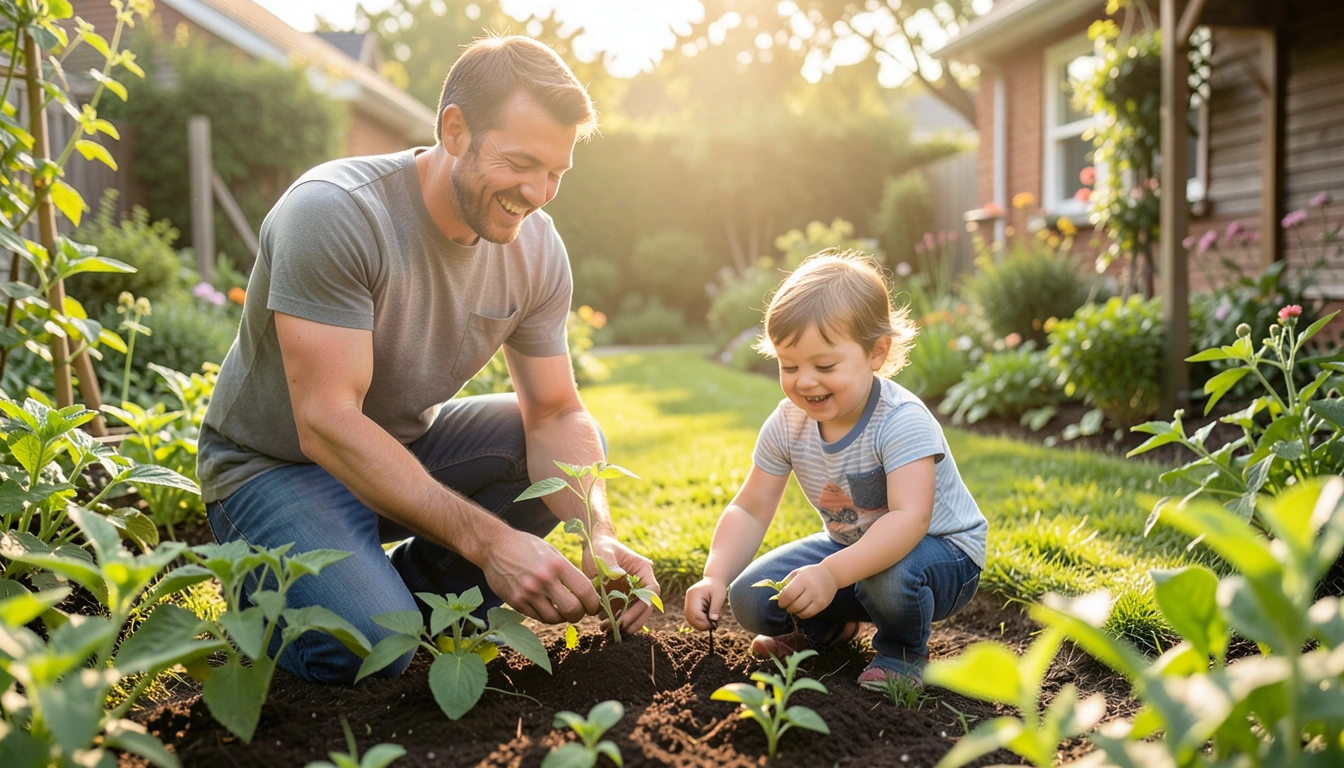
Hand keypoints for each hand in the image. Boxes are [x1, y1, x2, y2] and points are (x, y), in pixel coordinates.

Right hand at [481, 529, 600, 623]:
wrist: (494, 547)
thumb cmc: (527, 547)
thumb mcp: (552, 552)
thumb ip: (568, 572)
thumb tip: (588, 593)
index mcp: (557, 564)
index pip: (585, 591)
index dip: (594, 603)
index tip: (595, 605)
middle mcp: (543, 580)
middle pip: (573, 609)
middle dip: (581, 614)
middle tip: (581, 611)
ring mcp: (528, 593)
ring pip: (555, 618)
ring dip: (563, 618)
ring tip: (564, 610)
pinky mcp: (516, 602)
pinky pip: (538, 618)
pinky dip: (548, 616)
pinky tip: (549, 609)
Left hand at [586, 532, 659, 634]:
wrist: (593, 546)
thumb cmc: (601, 546)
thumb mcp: (603, 553)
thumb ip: (610, 565)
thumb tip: (619, 576)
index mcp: (643, 570)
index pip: (651, 592)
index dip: (642, 607)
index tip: (625, 618)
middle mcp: (640, 583)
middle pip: (645, 606)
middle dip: (634, 620)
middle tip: (619, 629)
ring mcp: (630, 593)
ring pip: (634, 613)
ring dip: (624, 624)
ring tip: (607, 629)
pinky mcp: (619, 599)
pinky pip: (621, 614)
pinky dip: (614, 622)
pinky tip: (603, 626)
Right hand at [684, 576, 726, 630]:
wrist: (713, 581)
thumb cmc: (717, 587)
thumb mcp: (719, 597)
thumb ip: (715, 608)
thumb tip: (713, 621)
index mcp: (694, 594)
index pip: (694, 613)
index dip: (702, 622)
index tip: (713, 625)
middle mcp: (688, 599)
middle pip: (690, 618)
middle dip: (701, 625)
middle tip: (713, 626)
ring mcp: (688, 603)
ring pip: (690, 619)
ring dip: (700, 624)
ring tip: (711, 622)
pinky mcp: (690, 607)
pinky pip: (692, 618)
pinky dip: (700, 621)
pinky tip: (708, 619)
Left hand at [776, 563, 837, 619]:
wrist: (831, 574)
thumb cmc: (810, 573)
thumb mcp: (797, 573)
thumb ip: (786, 583)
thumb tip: (777, 595)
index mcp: (803, 579)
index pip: (789, 595)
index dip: (782, 601)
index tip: (781, 602)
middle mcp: (812, 588)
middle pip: (794, 605)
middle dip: (787, 607)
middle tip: (787, 605)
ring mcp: (818, 597)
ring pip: (801, 611)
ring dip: (794, 611)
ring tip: (793, 607)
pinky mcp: (823, 604)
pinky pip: (809, 614)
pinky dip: (802, 614)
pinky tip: (800, 610)